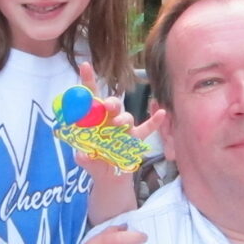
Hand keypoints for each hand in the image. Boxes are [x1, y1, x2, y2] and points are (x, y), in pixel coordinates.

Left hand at [75, 63, 166, 221]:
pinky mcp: (136, 139)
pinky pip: (147, 129)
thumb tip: (81, 155)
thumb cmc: (95, 162)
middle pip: (112, 105)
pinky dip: (154, 122)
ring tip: (119, 124)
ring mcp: (124, 129)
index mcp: (94, 120)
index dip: (88, 81)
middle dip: (110, 103)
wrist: (108, 178)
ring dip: (124, 119)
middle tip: (106, 105)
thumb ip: (83, 158)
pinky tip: (161, 113)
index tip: (85, 65)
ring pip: (127, 118)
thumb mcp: (86, 162)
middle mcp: (110, 120)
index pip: (91, 97)